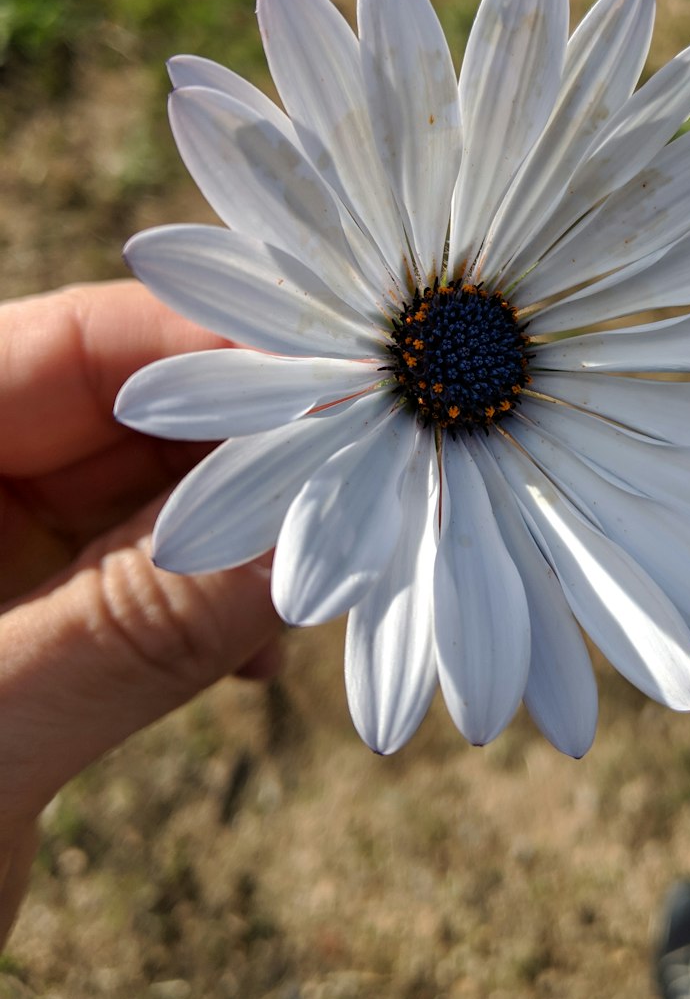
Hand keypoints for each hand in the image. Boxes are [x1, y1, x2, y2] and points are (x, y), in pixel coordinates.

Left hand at [0, 281, 283, 945]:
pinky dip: (199, 604)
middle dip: (240, 456)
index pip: (64, 349)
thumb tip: (305, 542)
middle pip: (115, 416)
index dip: (204, 352)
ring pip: (137, 499)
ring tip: (303, 591)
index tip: (337, 384)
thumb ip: (130, 628)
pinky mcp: (17, 624)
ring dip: (232, 540)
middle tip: (349, 499)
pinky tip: (245, 648)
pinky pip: (132, 578)